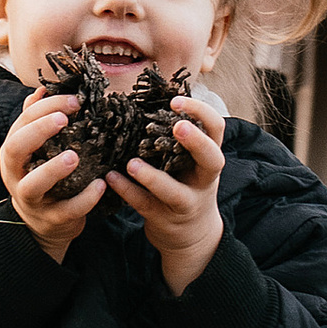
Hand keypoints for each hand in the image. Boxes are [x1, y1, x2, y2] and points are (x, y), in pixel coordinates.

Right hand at [0, 87, 102, 259]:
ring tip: (74, 156)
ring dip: (53, 169)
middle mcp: (15, 174)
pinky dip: (84, 198)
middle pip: (16, 148)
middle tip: (64, 119)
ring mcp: (31, 199)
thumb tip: (41, 90)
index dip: (45, 108)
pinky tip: (100, 184)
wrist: (42, 223)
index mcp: (12, 152)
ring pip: (33, 185)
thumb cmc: (41, 177)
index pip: (22, 122)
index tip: (74, 100)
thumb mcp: (34, 150)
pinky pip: (66, 210)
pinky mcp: (51, 218)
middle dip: (39, 131)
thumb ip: (34, 121)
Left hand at [107, 85, 226, 293]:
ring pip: (173, 191)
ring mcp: (186, 202)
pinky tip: (110, 178)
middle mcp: (203, 180)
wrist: (192, 235)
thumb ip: (178, 136)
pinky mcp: (164, 219)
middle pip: (211, 159)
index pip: (216, 128)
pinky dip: (126, 191)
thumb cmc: (186, 184)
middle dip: (195, 141)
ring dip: (152, 177)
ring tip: (131, 163)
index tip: (176, 100)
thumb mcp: (190, 161)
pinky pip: (144, 205)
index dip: (200, 111)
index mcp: (209, 158)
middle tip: (175, 126)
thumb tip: (152, 92)